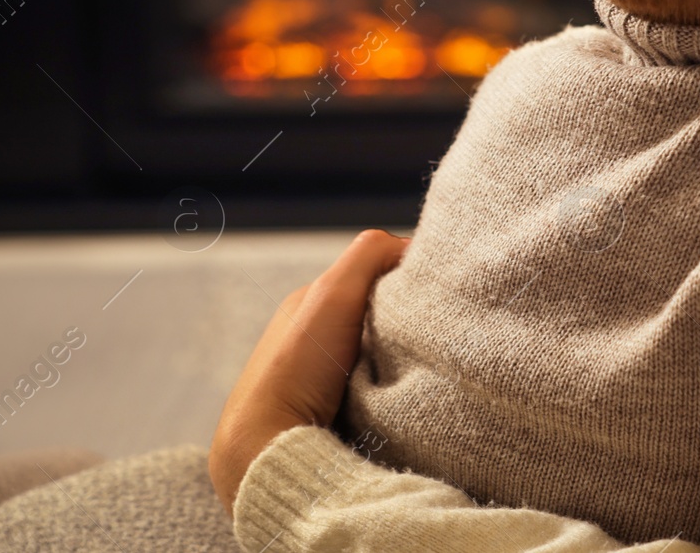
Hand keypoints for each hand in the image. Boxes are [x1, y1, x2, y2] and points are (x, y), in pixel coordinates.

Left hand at [208, 228, 411, 514]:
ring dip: (405, 359)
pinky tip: (403, 395)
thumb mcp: (333, 292)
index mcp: (313, 303)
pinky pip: (382, 390)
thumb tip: (412, 249)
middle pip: (385, 315)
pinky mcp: (339, 414)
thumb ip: (371, 254)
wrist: (268, 450)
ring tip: (420, 365)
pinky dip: (396, 389)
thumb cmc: (296, 368)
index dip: (407, 278)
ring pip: (387, 354)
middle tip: (429, 332)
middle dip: (409, 321)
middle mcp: (317, 337)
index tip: (431, 292)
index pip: (376, 275)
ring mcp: (327, 378)